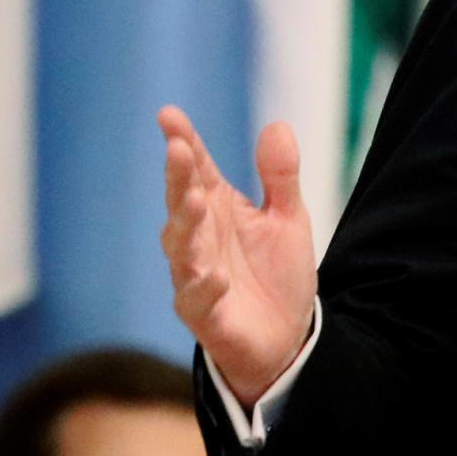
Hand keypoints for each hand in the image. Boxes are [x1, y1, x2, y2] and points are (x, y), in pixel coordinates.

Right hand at [158, 110, 317, 405]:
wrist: (287, 340)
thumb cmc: (277, 275)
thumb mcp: (288, 220)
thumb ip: (280, 177)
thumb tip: (278, 126)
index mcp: (217, 209)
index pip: (196, 169)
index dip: (183, 142)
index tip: (169, 115)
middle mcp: (200, 238)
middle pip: (182, 202)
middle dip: (177, 176)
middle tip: (176, 149)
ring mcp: (196, 276)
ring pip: (180, 247)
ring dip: (184, 223)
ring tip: (194, 199)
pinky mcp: (204, 315)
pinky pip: (196, 299)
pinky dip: (203, 286)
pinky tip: (215, 274)